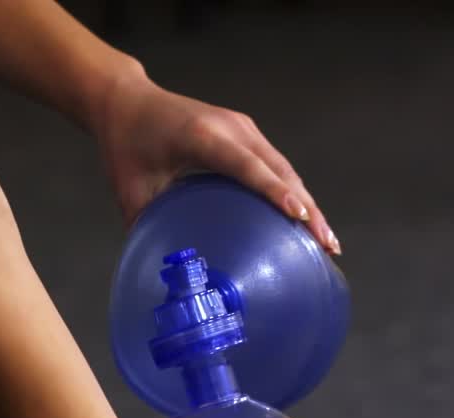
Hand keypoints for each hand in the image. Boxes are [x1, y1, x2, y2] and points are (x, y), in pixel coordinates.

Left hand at [89, 65, 339, 253]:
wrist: (128, 103)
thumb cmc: (126, 148)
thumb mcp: (130, 191)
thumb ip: (148, 229)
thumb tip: (164, 277)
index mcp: (202, 136)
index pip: (246, 166)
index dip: (274, 191)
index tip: (299, 216)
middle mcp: (231, 128)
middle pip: (279, 170)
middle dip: (307, 208)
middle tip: (326, 246)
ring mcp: (243, 129)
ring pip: (285, 169)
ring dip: (308, 204)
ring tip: (326, 243)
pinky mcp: (246, 134)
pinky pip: (276, 167)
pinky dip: (294, 194)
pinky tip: (305, 223)